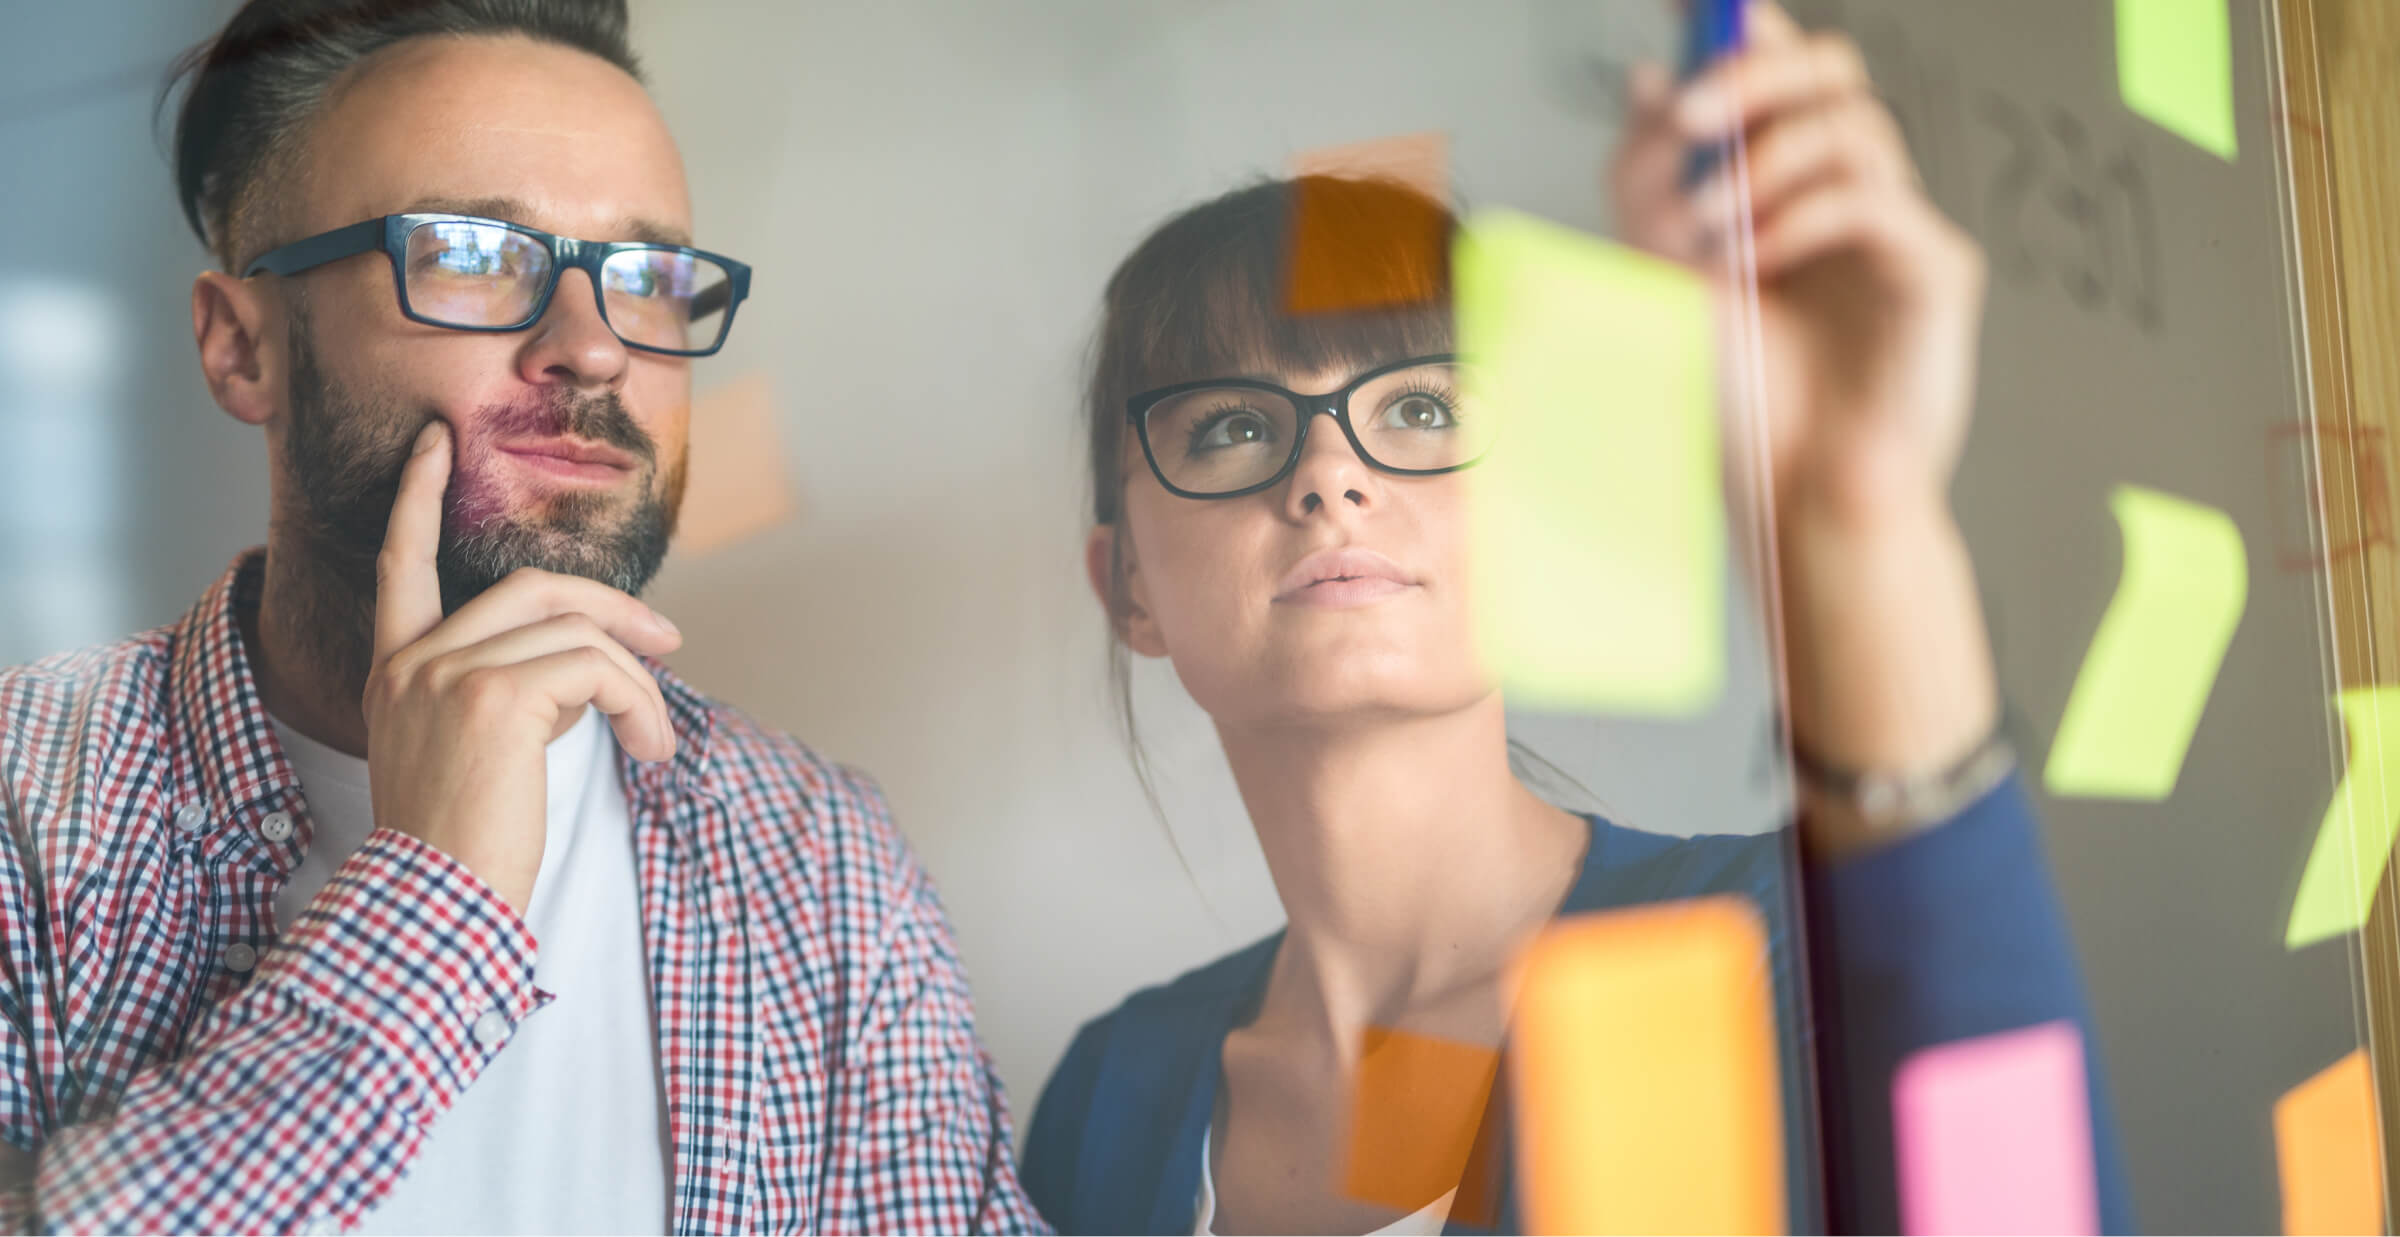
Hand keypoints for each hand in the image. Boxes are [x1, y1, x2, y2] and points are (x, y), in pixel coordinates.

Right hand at [361, 420, 681, 912]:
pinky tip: (648, 750)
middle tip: (671, 640)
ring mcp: (448, 672)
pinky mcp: (495, 696)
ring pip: (577, 634)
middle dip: (612, 605)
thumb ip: (502, 694)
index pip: (400, 563)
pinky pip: (596, 670)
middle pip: (529, 586)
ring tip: (657, 741)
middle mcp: (414, 661)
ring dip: (639, 684)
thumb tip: (585, 667)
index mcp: (397, 670)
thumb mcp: (468, 754)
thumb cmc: (463, 848)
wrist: (434, 905)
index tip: (438, 444)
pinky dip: (640, 704)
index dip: (419, 498)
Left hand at [1614, 1, 1985, 529]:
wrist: (1794, 492)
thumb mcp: (1667, 275)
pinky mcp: (1935, 269)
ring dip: (1762, 164)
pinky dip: (1802, 217)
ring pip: (1851, 124)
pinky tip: (1761, 261)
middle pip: (1829, 70)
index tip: (1691, 3)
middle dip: (1752, 77)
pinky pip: (1873, 199)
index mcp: (1790, 182)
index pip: (1783, 68)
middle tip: (1692, 117)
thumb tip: (1648, 76)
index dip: (1745, 28)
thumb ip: (1652, 180)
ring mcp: (1900, 224)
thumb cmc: (1747, 399)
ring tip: (1713, 230)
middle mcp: (1852, 189)